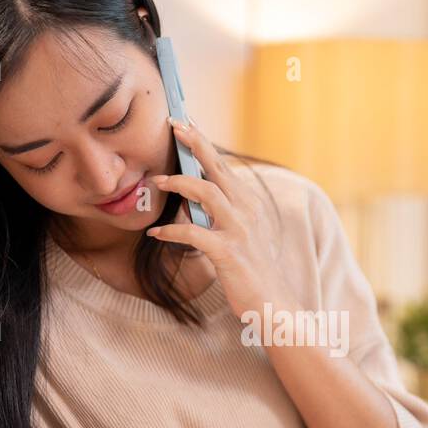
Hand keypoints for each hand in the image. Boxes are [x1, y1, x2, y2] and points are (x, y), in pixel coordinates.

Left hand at [146, 117, 295, 319]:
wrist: (273, 303)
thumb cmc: (251, 270)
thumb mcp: (240, 234)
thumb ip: (219, 214)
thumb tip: (188, 199)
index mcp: (249, 203)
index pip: (223, 166)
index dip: (203, 143)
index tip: (185, 123)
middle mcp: (247, 210)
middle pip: (217, 167)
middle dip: (194, 143)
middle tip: (173, 124)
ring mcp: (239, 230)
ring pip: (205, 191)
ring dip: (178, 183)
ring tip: (156, 181)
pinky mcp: (227, 252)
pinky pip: (193, 233)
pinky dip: (171, 232)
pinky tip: (155, 234)